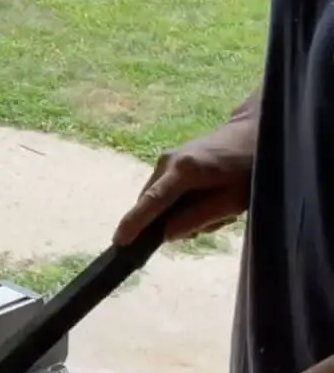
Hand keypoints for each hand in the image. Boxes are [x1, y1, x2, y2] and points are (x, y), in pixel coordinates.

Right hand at [114, 117, 255, 247]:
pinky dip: (177, 203)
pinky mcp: (169, 160)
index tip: (119, 241)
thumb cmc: (249, 167)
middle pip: (150, 203)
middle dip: (167, 223)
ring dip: (176, 213)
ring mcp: (166, 159)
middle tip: (207, 224)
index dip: (135, 223)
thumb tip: (166, 234)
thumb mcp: (233, 200)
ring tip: (213, 209)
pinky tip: (206, 199)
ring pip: (157, 200)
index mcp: (184, 170)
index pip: (153, 201)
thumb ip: (198, 218)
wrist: (253, 131)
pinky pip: (163, 191)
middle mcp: (167, 162)